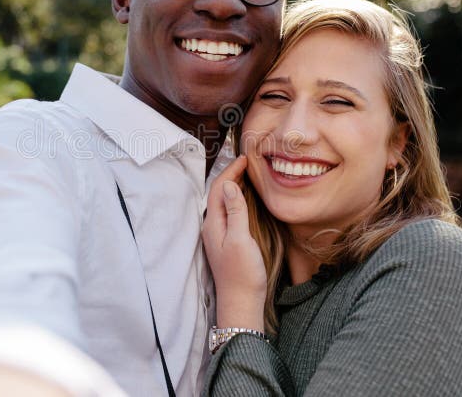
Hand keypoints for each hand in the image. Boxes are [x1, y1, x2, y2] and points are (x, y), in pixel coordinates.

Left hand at [202, 155, 266, 331]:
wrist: (242, 303)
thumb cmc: (242, 273)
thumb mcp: (241, 239)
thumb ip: (235, 211)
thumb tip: (228, 184)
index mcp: (213, 224)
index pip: (217, 189)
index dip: (230, 171)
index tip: (245, 158)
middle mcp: (212, 227)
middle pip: (218, 194)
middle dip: (231, 175)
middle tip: (248, 162)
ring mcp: (219, 235)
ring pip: (224, 203)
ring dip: (234, 187)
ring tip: (249, 175)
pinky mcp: (227, 242)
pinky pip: (230, 213)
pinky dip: (238, 201)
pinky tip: (248, 201)